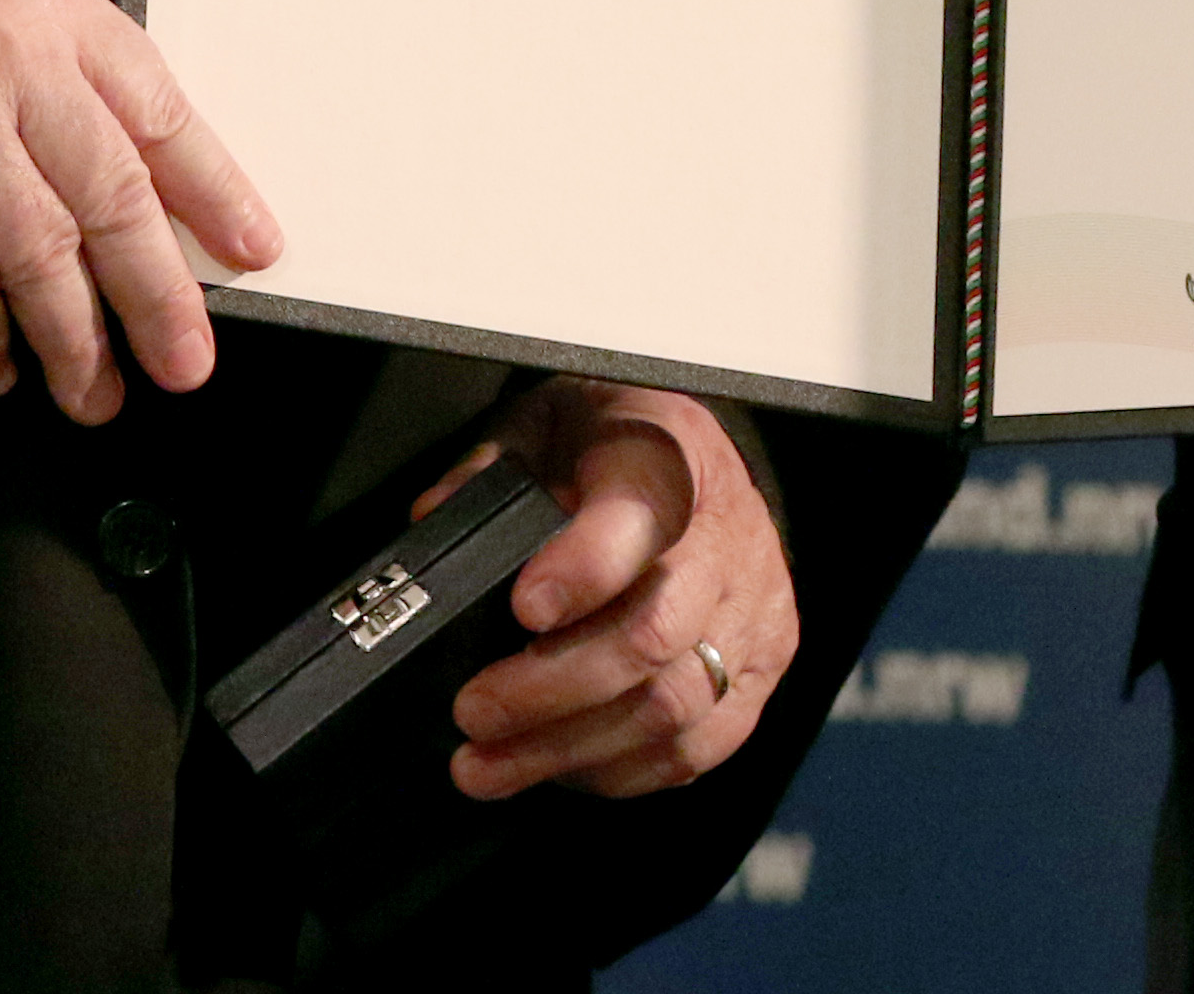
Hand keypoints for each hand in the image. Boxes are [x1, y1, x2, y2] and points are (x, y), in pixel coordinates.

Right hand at [0, 0, 278, 421]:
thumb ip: (69, 85)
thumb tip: (156, 201)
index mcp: (52, 8)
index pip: (159, 109)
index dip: (213, 190)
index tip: (252, 251)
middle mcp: (9, 57)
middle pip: (111, 195)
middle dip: (158, 293)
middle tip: (185, 360)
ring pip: (40, 253)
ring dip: (73, 339)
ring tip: (94, 392)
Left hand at [438, 379, 796, 799]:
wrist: (699, 461)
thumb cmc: (612, 444)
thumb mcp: (544, 422)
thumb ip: (489, 466)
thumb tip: (431, 521)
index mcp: (670, 455)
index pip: (641, 515)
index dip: (585, 569)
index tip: (522, 608)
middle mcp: (727, 535)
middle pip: (653, 633)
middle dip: (550, 690)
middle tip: (474, 713)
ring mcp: (754, 609)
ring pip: (673, 707)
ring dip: (569, 750)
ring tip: (488, 765)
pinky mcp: (763, 668)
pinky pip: (698, 745)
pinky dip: (621, 770)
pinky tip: (560, 765)